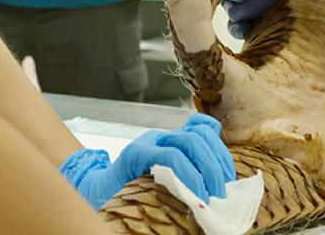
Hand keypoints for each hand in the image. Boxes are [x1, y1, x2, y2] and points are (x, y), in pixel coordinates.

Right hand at [60, 112, 235, 208]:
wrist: (95, 196)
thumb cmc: (133, 194)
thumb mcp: (165, 181)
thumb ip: (185, 176)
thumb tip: (217, 190)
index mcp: (170, 140)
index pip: (202, 127)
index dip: (220, 148)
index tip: (228, 176)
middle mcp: (161, 135)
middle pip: (199, 134)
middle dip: (217, 161)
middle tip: (223, 191)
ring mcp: (148, 141)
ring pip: (188, 141)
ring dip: (206, 169)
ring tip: (211, 196)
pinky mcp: (136, 153)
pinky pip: (169, 156)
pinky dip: (187, 174)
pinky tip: (194, 194)